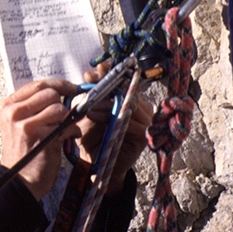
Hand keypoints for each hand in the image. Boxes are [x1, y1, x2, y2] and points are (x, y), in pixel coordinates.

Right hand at [0, 78, 81, 200]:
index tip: (71, 89)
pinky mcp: (42, 137)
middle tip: (62, 117)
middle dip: (61, 104)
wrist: (20, 180)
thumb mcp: (19, 123)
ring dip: (66, 120)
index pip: (37, 84)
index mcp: (7, 106)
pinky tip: (65, 139)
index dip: (58, 85)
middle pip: (50, 93)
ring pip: (59, 109)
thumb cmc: (24, 151)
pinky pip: (67, 125)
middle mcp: (14, 113)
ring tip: (61, 131)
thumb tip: (63, 89)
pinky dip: (71, 131)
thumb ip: (34, 105)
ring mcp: (26, 125)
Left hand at [76, 61, 152, 195]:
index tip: (91, 74)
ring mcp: (145, 120)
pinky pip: (130, 123)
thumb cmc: (91, 133)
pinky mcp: (143, 136)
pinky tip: (95, 116)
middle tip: (88, 88)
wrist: (94, 160)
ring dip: (106, 104)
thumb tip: (92, 71)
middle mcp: (141, 106)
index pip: (123, 79)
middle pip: (127, 90)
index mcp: (129, 97)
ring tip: (88, 106)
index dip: (108, 74)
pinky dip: (111, 118)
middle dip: (106, 88)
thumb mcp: (88, 108)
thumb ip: (92, 91)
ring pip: (128, 104)